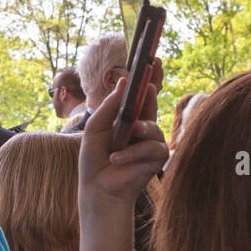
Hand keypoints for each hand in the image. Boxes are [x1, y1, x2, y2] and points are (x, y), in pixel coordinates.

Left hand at [79, 69, 167, 207]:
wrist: (97, 188)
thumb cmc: (94, 159)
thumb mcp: (97, 128)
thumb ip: (110, 106)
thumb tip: (123, 82)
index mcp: (126, 120)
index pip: (137, 97)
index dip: (143, 81)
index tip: (148, 62)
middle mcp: (140, 128)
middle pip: (150, 105)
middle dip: (151, 92)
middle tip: (149, 83)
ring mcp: (150, 143)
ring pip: (153, 127)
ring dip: (137, 132)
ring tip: (121, 142)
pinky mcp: (156, 159)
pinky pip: (153, 148)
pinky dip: (133, 153)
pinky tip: (117, 159)